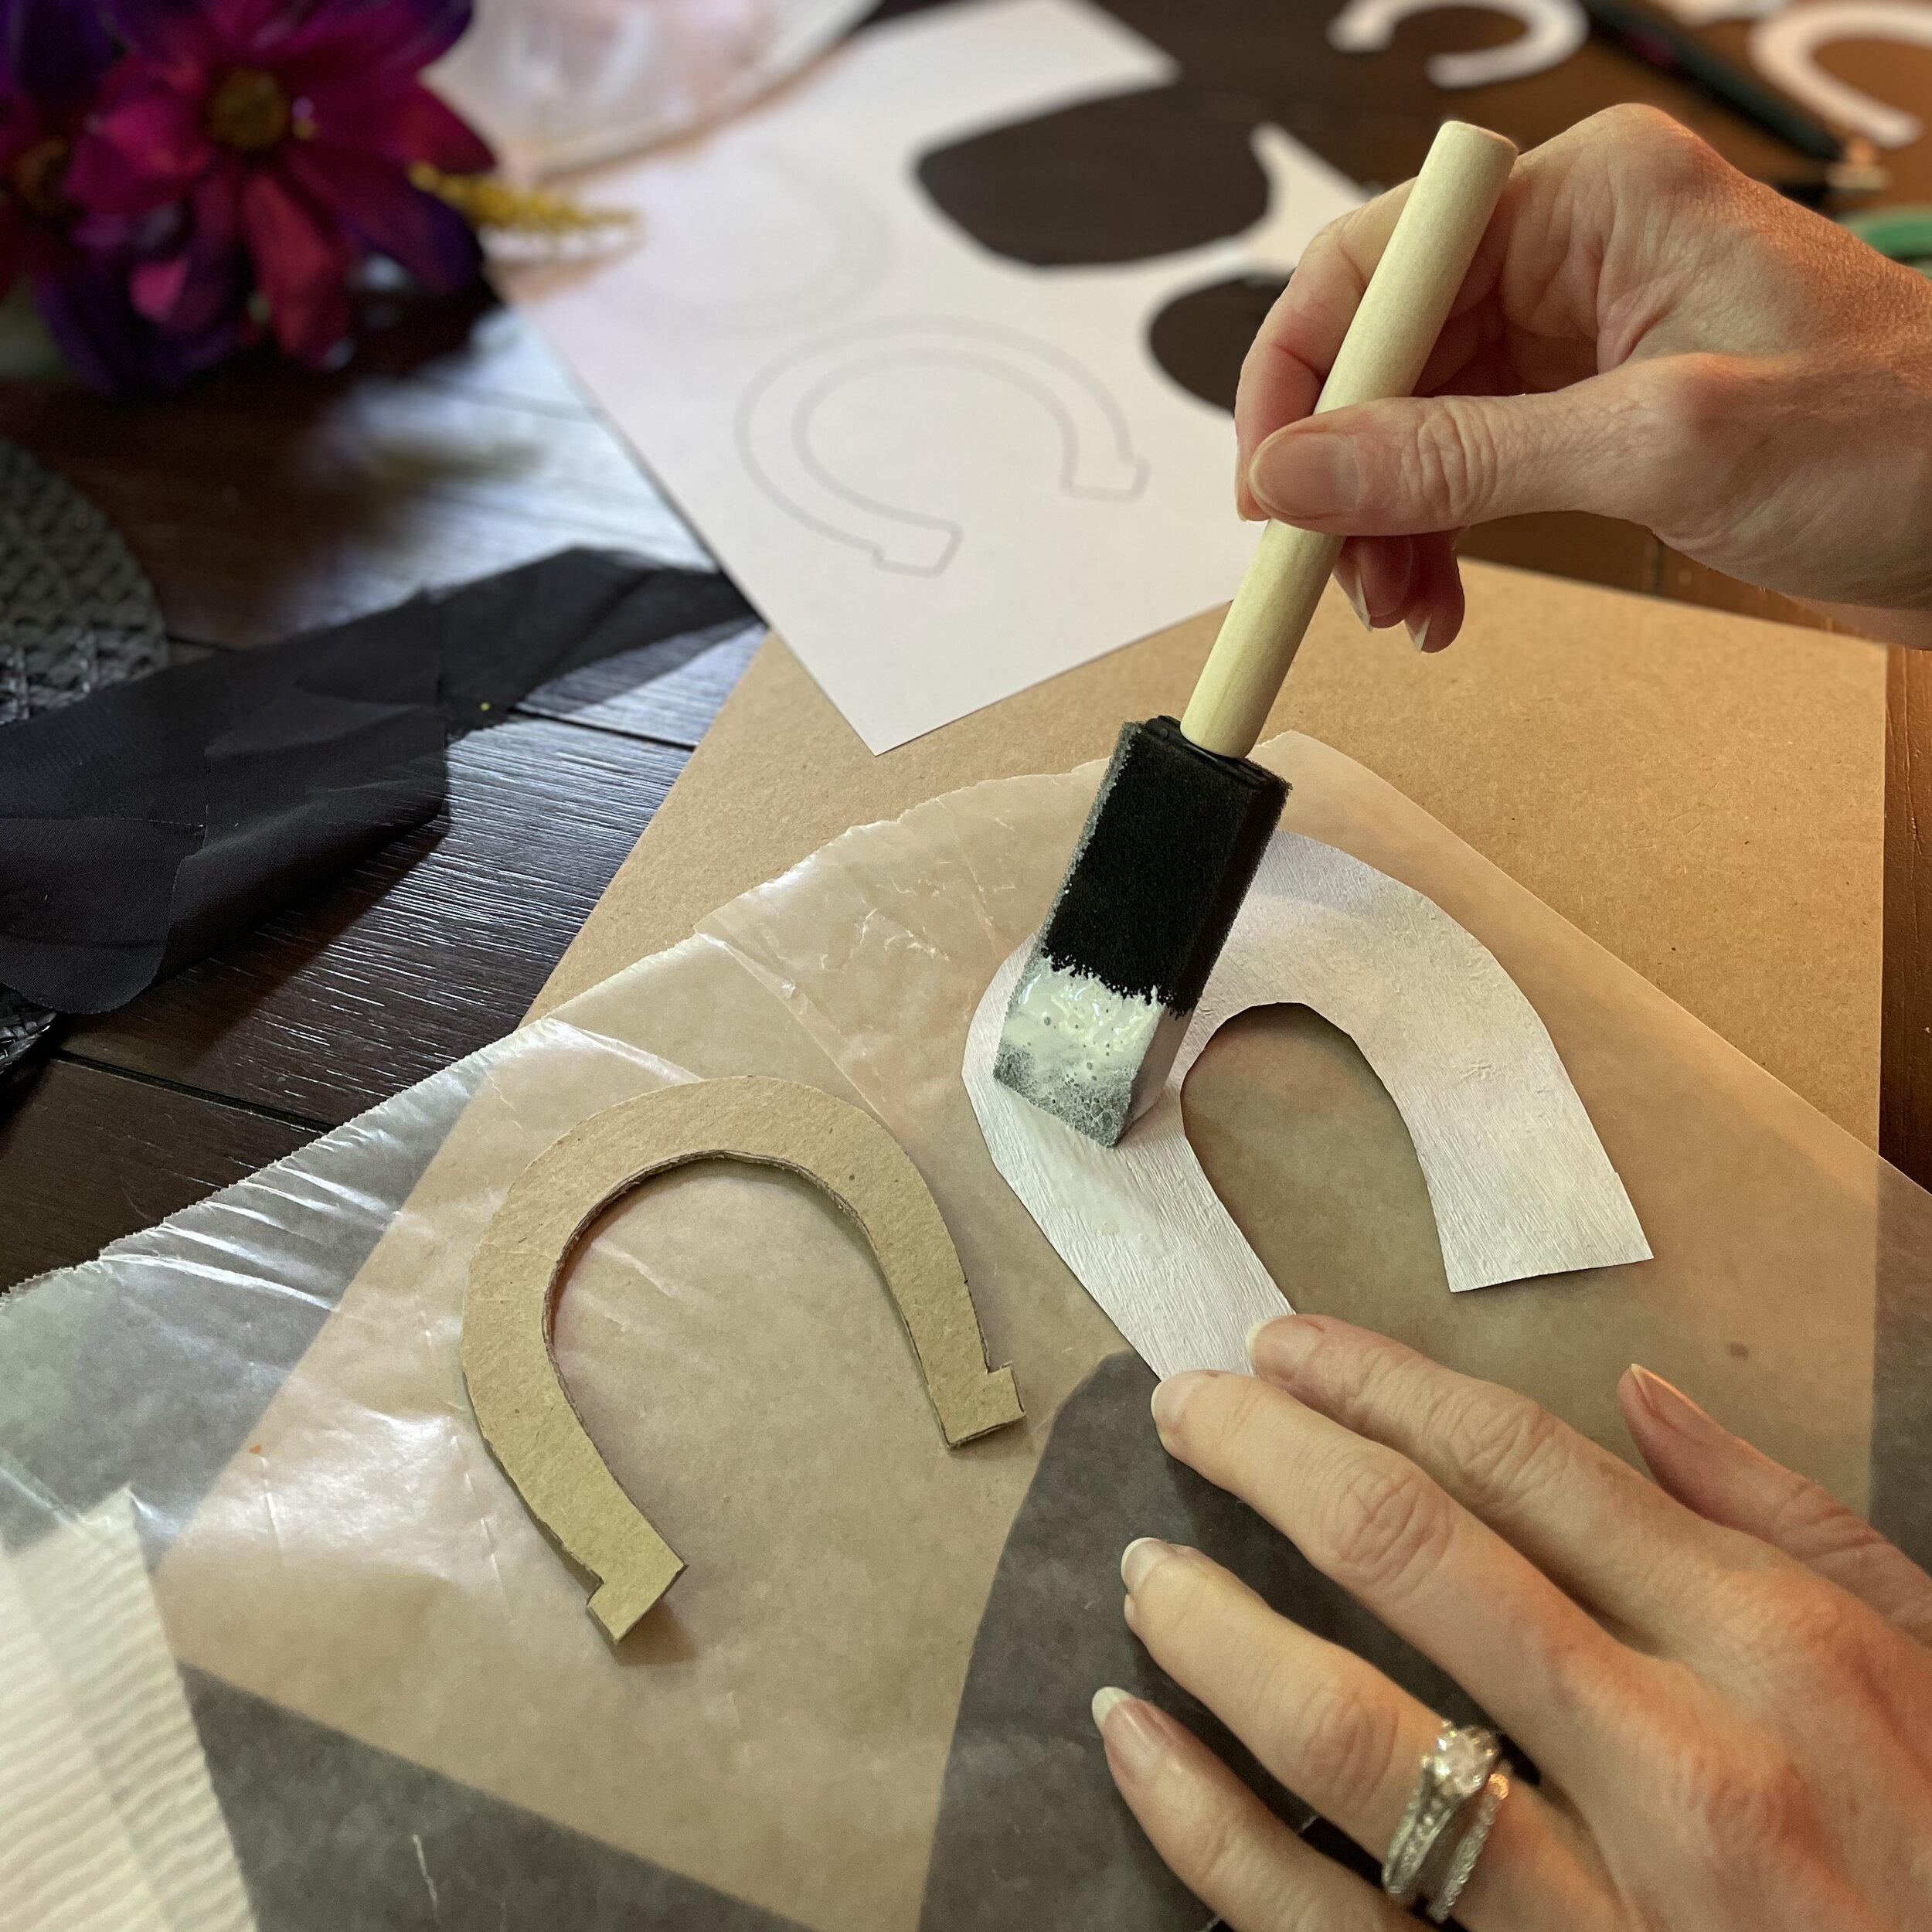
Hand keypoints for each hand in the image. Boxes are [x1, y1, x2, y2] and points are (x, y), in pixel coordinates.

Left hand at [1092, 1314, 1931, 1928]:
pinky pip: (1325, 1920)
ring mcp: (1596, 1906)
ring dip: (1215, 1629)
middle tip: (1185, 1407)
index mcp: (1767, 1642)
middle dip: (1268, 1456)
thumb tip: (1638, 1394)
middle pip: (1411, 1551)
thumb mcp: (1931, 1663)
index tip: (1278, 1347)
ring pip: (1348, 1732)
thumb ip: (1788, 1518)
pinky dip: (1206, 1826)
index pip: (1518, 1460)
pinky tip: (1135, 1745)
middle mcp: (1676, 1755)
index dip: (1374, 1382)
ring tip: (1145, 1571)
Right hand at [1235, 106, 1931, 650]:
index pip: (1373, 266)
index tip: (1269, 497)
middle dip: (1342, 477)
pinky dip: (1430, 540)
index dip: (1299, 383)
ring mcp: (1573, 338)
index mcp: (1587, 201)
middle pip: (1376, 355)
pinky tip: (1439, 600)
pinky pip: (1459, 470)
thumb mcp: (1659, 446)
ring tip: (1399, 609)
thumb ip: (1462, 457)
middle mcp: (1566, 255)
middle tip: (1334, 578)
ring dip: (1381, 525)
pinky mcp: (1584, 415)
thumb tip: (1298, 472)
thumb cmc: (1898, 439)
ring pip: (1406, 425)